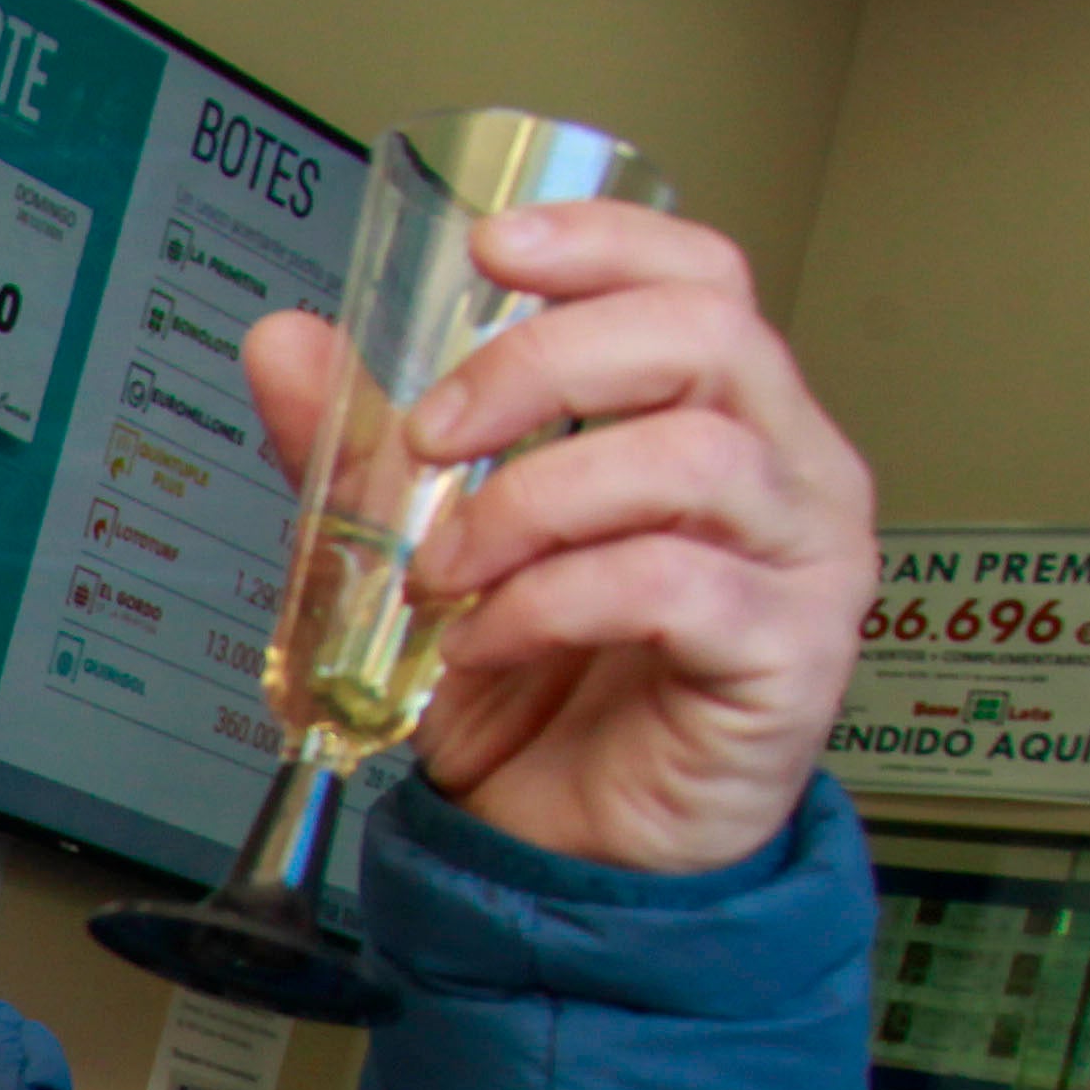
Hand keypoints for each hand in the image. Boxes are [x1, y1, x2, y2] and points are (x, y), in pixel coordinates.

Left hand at [241, 201, 872, 875]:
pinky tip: (488, 638)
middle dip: (542, 366)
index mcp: (725, 412)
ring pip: (692, 456)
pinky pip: (674, 584)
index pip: (702, 275)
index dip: (605, 243)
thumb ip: (367, 446)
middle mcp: (790, 466)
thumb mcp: (429, 545)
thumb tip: (284, 341)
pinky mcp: (788, 655)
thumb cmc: (542, 687)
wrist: (575, 846)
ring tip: (443, 571)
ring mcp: (806, 558)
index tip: (492, 250)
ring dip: (532, 501)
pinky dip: (552, 600)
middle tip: (430, 441)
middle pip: (704, 336)